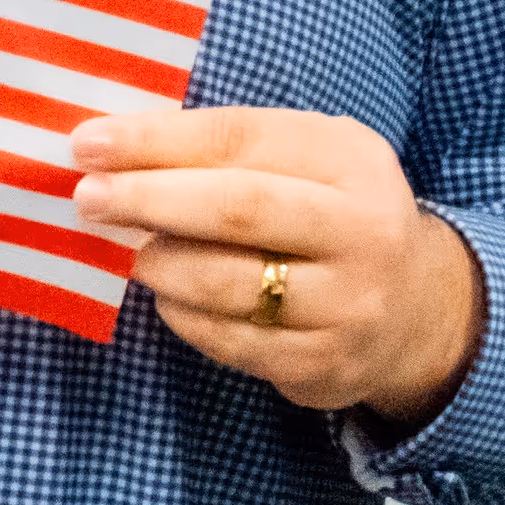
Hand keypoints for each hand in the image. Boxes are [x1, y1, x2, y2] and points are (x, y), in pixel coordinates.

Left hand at [70, 108, 483, 423]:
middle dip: (149, 198)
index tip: (89, 142)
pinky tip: (166, 294)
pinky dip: (186, 316)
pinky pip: (235, 342)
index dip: (156, 140)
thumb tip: (118, 144)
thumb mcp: (305, 156)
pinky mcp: (326, 365)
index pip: (237, 138)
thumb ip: (229, 146)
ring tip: (124, 249)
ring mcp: (349, 304)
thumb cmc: (330, 210)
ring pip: (231, 284)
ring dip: (161, 263)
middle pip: (237, 209)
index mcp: (348, 157)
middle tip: (89, 197)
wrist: (415, 307)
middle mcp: (360, 229)